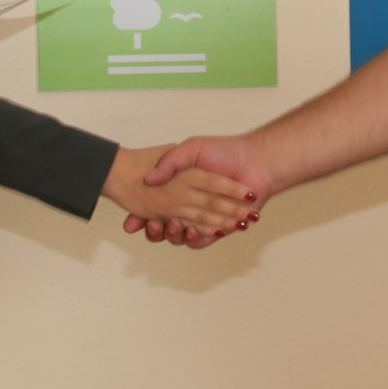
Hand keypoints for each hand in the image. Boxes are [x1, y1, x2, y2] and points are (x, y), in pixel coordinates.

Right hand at [101, 143, 256, 243]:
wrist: (258, 163)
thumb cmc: (226, 151)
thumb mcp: (192, 148)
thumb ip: (170, 162)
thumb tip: (150, 180)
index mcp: (180, 186)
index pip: (153, 205)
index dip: (139, 216)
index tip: (129, 223)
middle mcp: (190, 203)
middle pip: (165, 225)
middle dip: (154, 230)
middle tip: (150, 226)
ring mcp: (205, 217)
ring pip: (182, 235)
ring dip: (174, 236)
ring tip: (174, 227)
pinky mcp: (219, 227)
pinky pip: (203, 240)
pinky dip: (196, 239)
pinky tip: (192, 232)